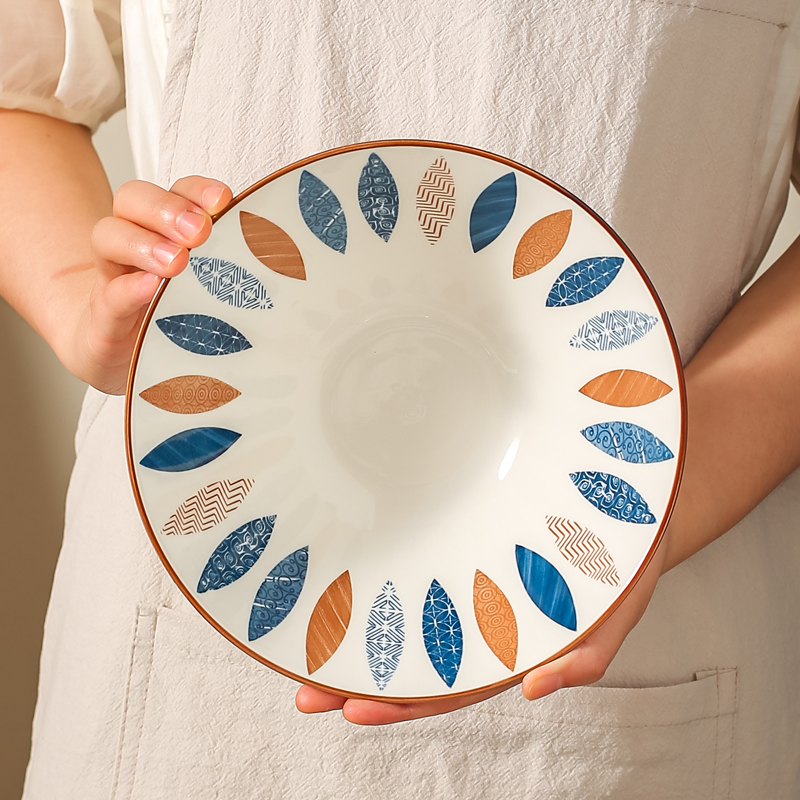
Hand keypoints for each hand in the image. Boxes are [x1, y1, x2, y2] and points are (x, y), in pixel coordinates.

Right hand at [72, 176, 231, 393]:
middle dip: (168, 209)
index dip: (196, 189)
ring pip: (108, 237)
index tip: (223, 200)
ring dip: (144, 243)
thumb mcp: (208, 288)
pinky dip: (127, 289)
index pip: (176, 191)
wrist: (121, 355)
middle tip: (199, 232)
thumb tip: (282, 258)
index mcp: (165, 230)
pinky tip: (148, 288)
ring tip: (176, 262)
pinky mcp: (101, 317)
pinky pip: (107, 296)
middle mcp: (134, 244)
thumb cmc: (172, 316)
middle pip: (133, 199)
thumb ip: (233, 266)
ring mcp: (112, 277)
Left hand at [296, 530, 667, 723]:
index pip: (447, 685)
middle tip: (304, 692)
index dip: (400, 702)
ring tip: (305, 639)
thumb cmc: (621, 562)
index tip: (350, 710)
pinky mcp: (464, 538)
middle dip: (359, 677)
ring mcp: (468, 579)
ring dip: (357, 630)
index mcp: (508, 645)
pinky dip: (382, 577)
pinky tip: (346, 578)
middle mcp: (478, 617)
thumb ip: (584, 657)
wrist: (626, 503)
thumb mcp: (615, 613)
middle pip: (411, 657)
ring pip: (405, 614)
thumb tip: (535, 692)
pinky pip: (419, 565)